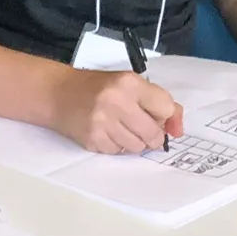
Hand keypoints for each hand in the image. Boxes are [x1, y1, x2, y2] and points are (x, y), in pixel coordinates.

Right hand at [54, 70, 184, 153]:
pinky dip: (116, 146)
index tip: (154, 114)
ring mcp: (102, 122)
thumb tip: (178, 130)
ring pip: (137, 147)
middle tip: (140, 127)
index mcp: (129, 83)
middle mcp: (116, 102)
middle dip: (152, 135)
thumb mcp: (130, 84)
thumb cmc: (98, 88)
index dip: (163, 116)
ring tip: (121, 128)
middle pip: (153, 133)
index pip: (166, 109)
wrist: (57, 93)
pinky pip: (117, 152)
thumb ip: (159, 102)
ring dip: (134, 142)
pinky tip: (107, 133)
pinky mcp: (92, 139)